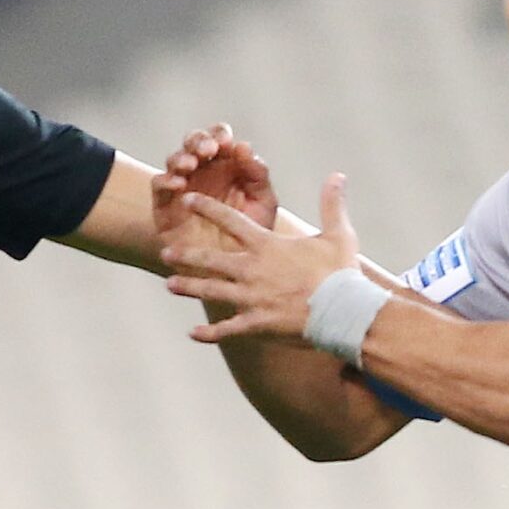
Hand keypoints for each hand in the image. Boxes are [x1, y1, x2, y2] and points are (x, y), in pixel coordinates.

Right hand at [152, 122, 279, 247]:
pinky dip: (166, 180)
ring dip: (182, 157)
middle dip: (199, 141)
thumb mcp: (262, 203)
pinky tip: (179, 184)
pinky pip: (159, 184)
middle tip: (209, 149)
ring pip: (174, 159)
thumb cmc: (251, 234)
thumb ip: (257, 175)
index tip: (228, 144)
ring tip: (191, 165)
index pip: (219, 139)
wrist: (233, 272)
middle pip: (193, 143)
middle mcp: (203, 172)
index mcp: (227, 166)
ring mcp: (182, 187)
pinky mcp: (165, 205)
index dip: (220, 135)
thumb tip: (244, 146)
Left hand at [161, 175, 361, 344]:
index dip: (207, 208)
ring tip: (168, 285)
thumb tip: (338, 175)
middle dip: (186, 254)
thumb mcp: (338, 234)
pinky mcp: (256, 324)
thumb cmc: (340, 273)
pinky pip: (227, 329)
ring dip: (188, 288)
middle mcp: (252, 270)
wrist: (344, 313)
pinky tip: (192, 334)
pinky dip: (209, 332)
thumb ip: (332, 204)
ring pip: (211, 291)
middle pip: (210, 259)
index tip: (187, 200)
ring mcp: (251, 298)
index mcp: (266, 246)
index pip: (230, 221)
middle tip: (165, 251)